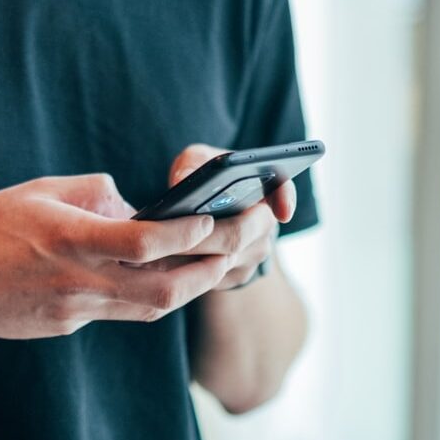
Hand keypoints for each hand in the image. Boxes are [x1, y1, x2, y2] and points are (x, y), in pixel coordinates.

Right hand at [0, 174, 232, 339]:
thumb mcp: (38, 191)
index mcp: (71, 240)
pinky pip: (120, 313)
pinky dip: (147, 296)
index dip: (189, 233)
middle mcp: (79, 282)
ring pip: (150, 310)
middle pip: (164, 290)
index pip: (147, 242)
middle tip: (239, 246)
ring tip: (215, 264)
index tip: (215, 217)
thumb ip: (92, 193)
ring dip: (190, 288)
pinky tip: (161, 278)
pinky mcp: (67, 326)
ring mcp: (74, 311)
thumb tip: (131, 202)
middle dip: (210, 270)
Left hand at [162, 144, 295, 289]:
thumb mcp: (197, 161)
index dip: (285, 200)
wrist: (205, 213)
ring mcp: (253, 255)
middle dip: (202, 235)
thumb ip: (192, 163)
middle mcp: (264, 224)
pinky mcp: (235, 277)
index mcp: (263, 189)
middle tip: (169, 233)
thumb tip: (181, 181)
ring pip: (222, 261)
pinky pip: (210, 278)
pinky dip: (184, 270)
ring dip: (189, 255)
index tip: (282, 212)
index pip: (282, 190)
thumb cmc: (203, 179)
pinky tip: (158, 263)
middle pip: (238, 234)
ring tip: (154, 248)